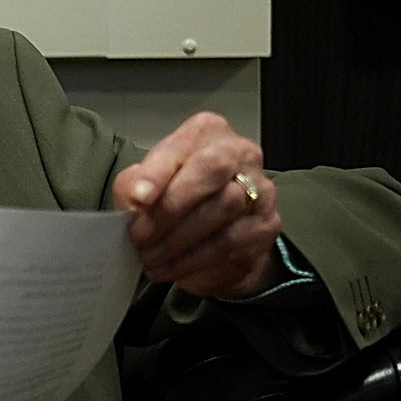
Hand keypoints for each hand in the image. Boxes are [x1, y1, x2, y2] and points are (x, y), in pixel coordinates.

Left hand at [115, 112, 284, 297]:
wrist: (214, 237)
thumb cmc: (176, 199)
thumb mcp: (144, 185)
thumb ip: (135, 185)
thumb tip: (135, 198)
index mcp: (206, 132)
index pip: (184, 145)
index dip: (157, 173)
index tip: (137, 200)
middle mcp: (239, 153)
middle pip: (211, 170)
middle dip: (171, 206)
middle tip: (140, 235)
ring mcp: (260, 188)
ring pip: (223, 207)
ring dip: (178, 238)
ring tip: (149, 256)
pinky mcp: (266, 225)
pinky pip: (230, 241)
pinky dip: (192, 259)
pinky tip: (169, 268)